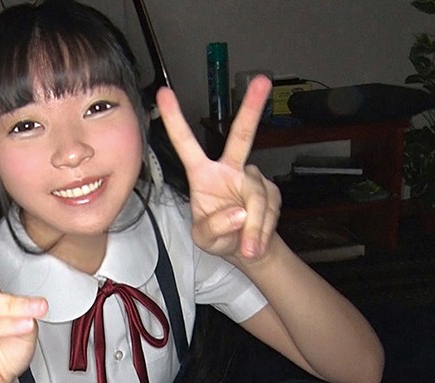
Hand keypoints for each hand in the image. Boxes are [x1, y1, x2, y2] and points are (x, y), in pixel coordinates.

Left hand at [156, 75, 280, 260]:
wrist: (249, 251)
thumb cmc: (220, 238)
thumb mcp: (205, 240)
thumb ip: (215, 228)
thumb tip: (239, 213)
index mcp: (203, 175)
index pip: (186, 144)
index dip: (174, 119)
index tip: (163, 94)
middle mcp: (229, 170)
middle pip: (242, 135)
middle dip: (252, 107)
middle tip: (261, 80)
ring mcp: (252, 178)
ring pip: (257, 196)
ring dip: (256, 225)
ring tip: (248, 245)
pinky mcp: (271, 190)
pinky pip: (270, 208)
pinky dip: (264, 228)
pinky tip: (257, 238)